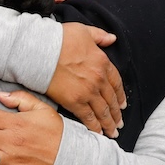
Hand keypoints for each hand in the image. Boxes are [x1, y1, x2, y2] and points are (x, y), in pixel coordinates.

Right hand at [46, 23, 123, 137]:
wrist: (42, 51)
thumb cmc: (60, 39)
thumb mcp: (84, 31)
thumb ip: (100, 36)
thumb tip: (111, 38)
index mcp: (103, 63)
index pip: (117, 83)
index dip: (120, 96)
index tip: (122, 105)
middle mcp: (99, 79)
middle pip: (111, 100)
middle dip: (116, 114)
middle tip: (119, 124)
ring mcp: (87, 92)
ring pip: (102, 111)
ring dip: (109, 123)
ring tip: (112, 132)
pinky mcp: (74, 102)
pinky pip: (88, 117)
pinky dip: (94, 126)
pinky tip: (98, 133)